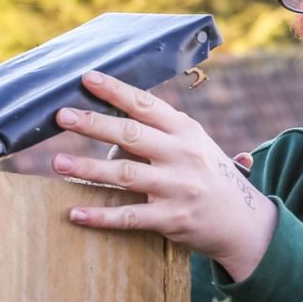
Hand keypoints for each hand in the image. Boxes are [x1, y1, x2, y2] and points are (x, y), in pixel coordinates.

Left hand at [52, 71, 276, 279]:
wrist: (244, 222)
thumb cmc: (211, 177)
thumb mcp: (196, 145)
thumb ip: (163, 131)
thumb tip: (119, 110)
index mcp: (186, 131)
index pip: (146, 105)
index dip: (115, 91)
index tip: (87, 78)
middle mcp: (182, 155)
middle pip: (131, 134)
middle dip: (94, 123)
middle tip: (62, 116)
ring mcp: (177, 187)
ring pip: (125, 174)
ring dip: (88, 167)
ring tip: (58, 162)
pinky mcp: (171, 218)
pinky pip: (129, 216)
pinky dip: (100, 216)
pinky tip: (75, 213)